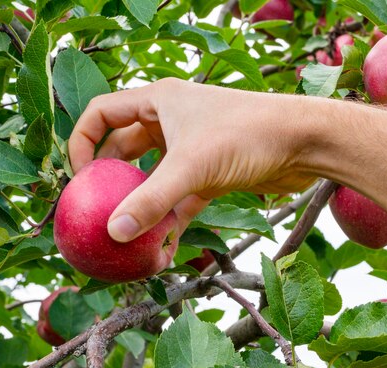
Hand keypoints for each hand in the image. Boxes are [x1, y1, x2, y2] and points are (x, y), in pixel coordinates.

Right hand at [69, 78, 316, 242]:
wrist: (306, 142)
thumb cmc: (249, 135)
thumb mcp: (193, 167)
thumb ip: (151, 201)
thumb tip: (114, 234)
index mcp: (159, 101)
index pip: (101, 113)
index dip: (81, 143)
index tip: (80, 180)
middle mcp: (171, 121)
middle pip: (124, 149)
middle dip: (110, 181)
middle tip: (97, 213)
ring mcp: (191, 147)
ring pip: (153, 177)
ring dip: (141, 206)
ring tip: (127, 237)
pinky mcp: (211, 172)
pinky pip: (179, 197)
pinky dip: (169, 220)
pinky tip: (163, 248)